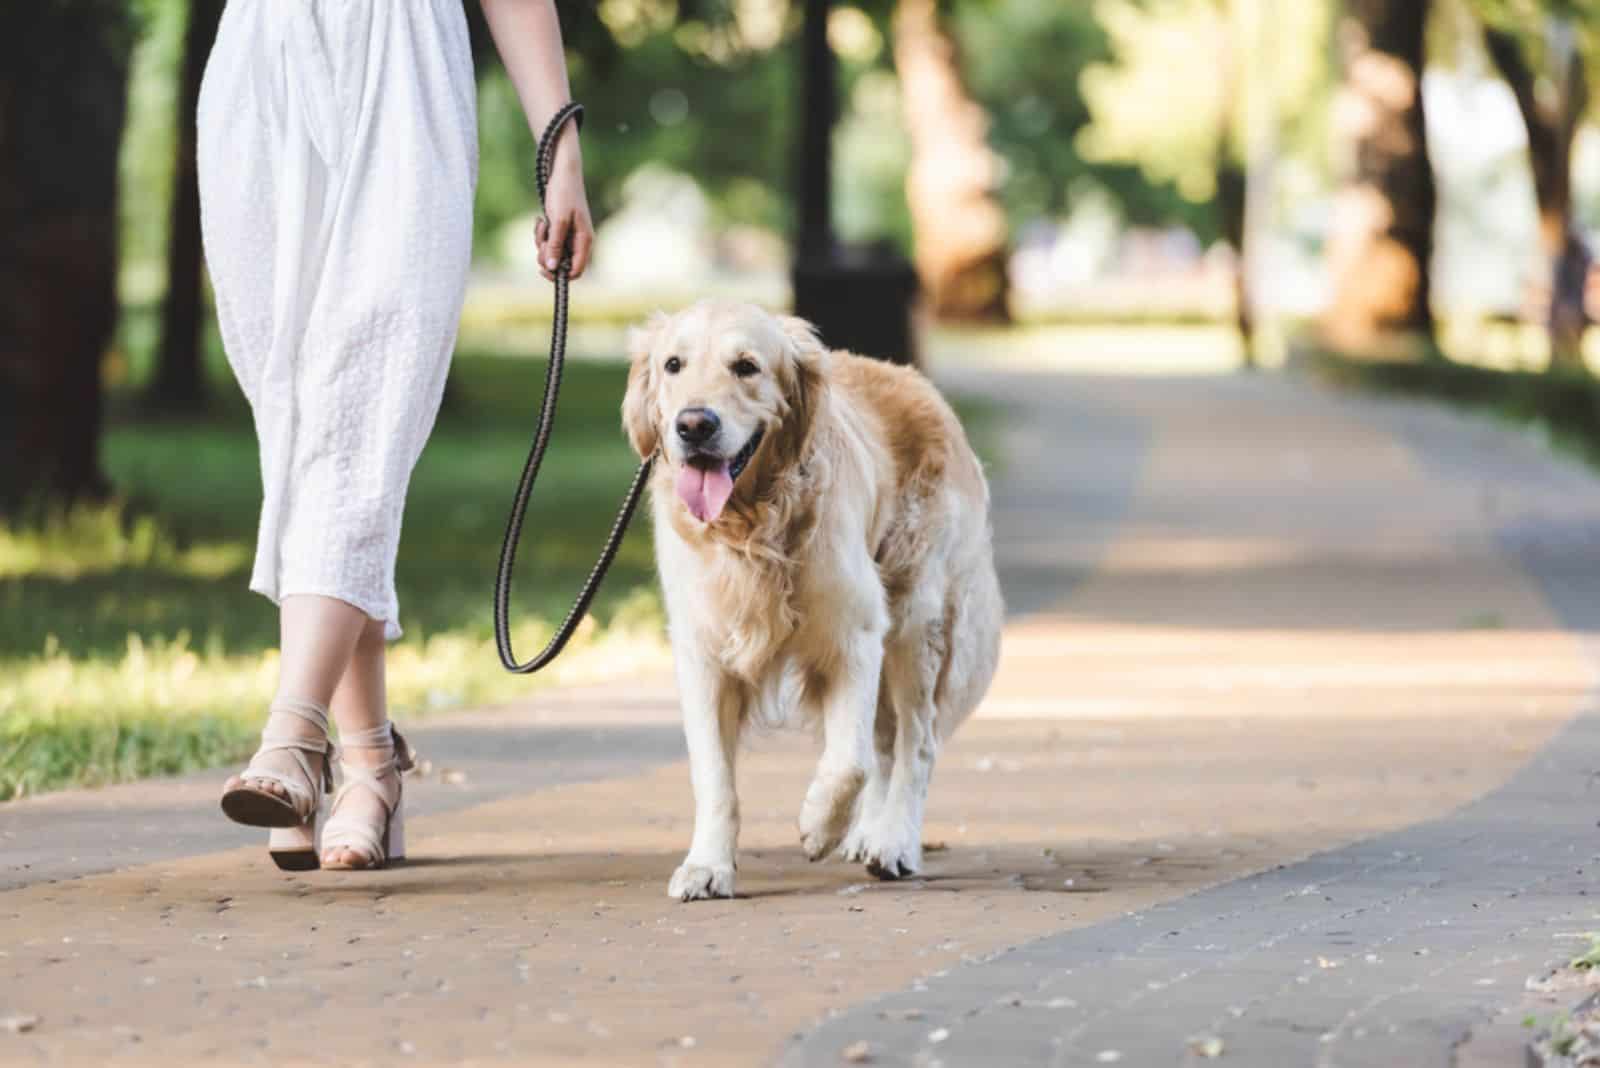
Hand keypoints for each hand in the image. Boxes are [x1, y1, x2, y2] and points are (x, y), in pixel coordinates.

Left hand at [536, 136, 593, 281]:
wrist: (562, 173)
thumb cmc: (564, 194)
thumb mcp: (558, 221)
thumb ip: (556, 245)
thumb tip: (552, 268)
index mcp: (584, 241)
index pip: (576, 271)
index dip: (560, 274)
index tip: (544, 269)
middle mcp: (578, 242)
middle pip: (562, 264)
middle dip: (547, 255)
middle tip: (542, 241)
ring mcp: (569, 236)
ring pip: (553, 253)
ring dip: (542, 242)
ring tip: (542, 224)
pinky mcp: (560, 230)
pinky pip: (548, 242)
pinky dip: (541, 234)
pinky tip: (541, 220)